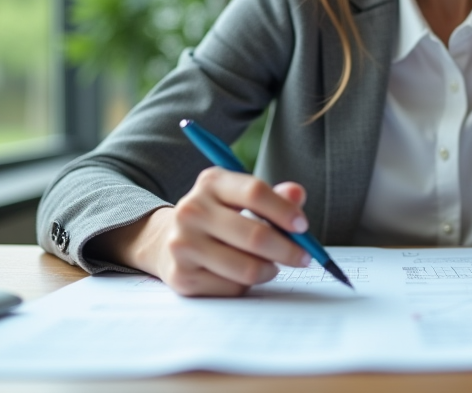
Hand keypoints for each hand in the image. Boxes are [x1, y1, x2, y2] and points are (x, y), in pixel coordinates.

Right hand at [91, 168, 310, 296]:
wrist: (167, 240)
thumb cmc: (219, 217)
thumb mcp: (241, 198)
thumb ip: (273, 196)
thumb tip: (297, 194)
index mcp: (211, 183)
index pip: (255, 192)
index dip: (285, 211)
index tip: (303, 226)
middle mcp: (192, 210)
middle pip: (255, 235)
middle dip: (289, 250)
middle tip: (304, 257)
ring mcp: (183, 245)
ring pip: (246, 268)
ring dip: (270, 270)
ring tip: (272, 266)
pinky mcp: (182, 277)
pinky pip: (232, 288)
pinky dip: (247, 285)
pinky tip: (243, 276)